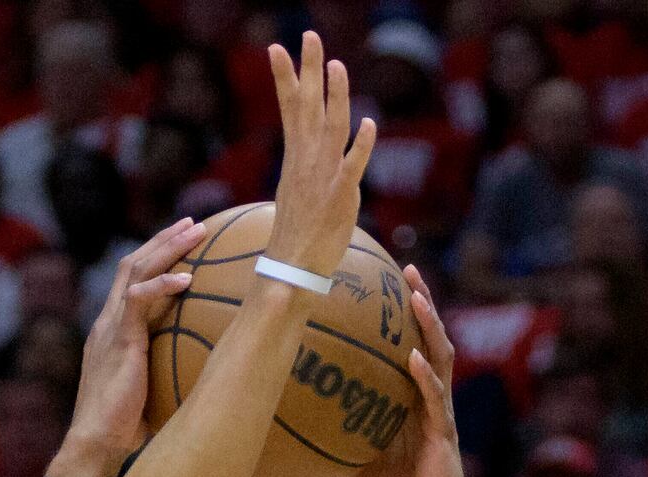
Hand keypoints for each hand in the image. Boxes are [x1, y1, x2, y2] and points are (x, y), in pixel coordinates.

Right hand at [65, 217, 197, 465]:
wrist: (96, 443)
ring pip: (135, 271)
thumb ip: (166, 370)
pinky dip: (162, 285)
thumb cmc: (124, 429)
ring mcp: (110, 328)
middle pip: (133, 263)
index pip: (131, 280)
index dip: (155, 258)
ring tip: (195, 233)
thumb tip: (204, 374)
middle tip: (193, 224)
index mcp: (112, 330)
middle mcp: (107, 321)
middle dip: (163, 240)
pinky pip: (138, 300)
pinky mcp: (118, 341)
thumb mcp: (149, 389)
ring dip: (166, 248)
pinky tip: (188, 278)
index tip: (182, 243)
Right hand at [261, 32, 374, 280]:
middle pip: (307, 106)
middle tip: (308, 36)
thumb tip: (309, 146)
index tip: (277, 47)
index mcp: (295, 157)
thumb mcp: (297, 188)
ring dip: (335, 96)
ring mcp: (323, 177)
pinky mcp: (341, 197)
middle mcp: (306, 161)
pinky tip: (370, 124)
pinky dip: (362, 145)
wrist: (292, 268)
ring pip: (331, 128)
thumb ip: (306, 163)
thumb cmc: (297, 232)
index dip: (285, 77)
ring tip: (337, 65)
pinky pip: (353, 167)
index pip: (290, 107)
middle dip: (308, 70)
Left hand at [349, 265, 467, 476]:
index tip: (386, 279)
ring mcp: (439, 410)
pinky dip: (424, 376)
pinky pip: (434, 398)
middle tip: (407, 269)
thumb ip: (332, 437)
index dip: (403, 312)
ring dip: (429, 325)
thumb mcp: (353, 457)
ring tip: (416, 297)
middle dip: (422, 301)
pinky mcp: (443, 431)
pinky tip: (413, 357)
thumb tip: (287, 429)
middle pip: (430, 336)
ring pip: (440, 357)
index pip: (410, 342)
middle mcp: (429, 395)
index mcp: (411, 395)